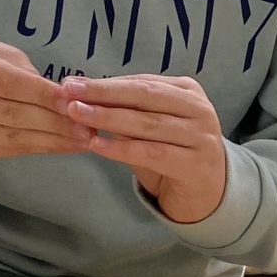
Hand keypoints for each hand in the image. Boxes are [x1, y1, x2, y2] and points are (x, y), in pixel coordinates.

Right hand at [0, 35, 87, 159]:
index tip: (76, 101)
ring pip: (10, 137)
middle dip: (54, 121)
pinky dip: (37, 148)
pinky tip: (62, 145)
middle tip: (88, 125)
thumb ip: (24, 72)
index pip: (6, 83)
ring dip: (52, 140)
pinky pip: (6, 150)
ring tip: (82, 139)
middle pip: (10, 114)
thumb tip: (62, 98)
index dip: (43, 94)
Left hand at [63, 74, 230, 225]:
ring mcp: (201, 137)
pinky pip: (152, 153)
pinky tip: (97, 145)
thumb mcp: (152, 126)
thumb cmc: (173, 153)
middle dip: (102, 93)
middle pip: (143, 96)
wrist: (208, 193)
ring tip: (76, 114)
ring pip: (147, 123)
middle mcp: (199, 109)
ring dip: (108, 117)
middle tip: (68, 93)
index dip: (104, 82)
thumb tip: (81, 96)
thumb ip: (127, 110)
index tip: (70, 83)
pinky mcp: (196, 164)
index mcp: (187, 91)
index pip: (140, 82)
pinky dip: (122, 148)